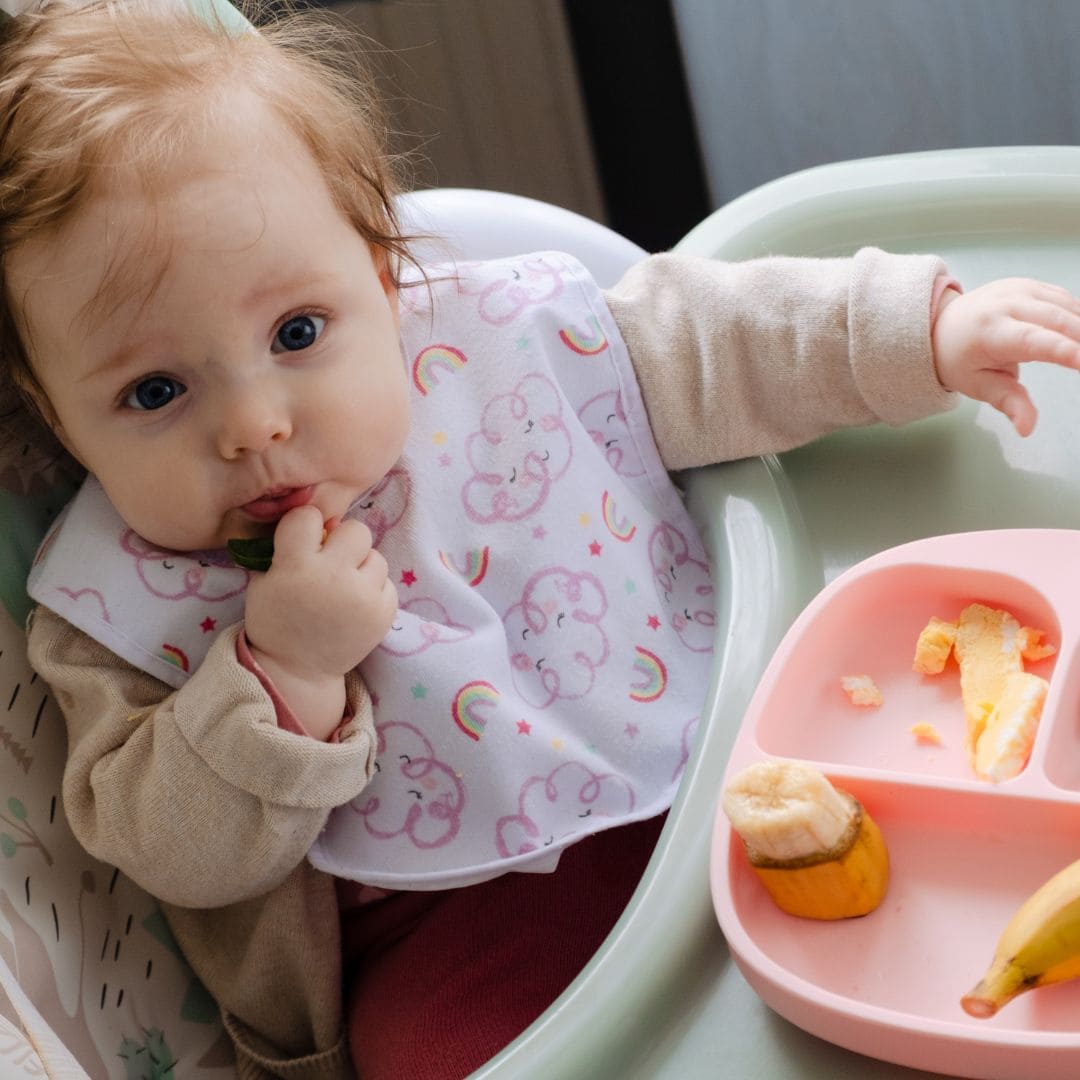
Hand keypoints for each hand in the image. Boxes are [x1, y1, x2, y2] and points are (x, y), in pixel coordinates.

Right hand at [243, 506, 396, 734]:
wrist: (298, 670)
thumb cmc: (277, 620)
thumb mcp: (265, 581)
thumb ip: (288, 548)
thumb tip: (322, 522)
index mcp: (296, 566)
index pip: (309, 516)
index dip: (306, 525)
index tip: (304, 539)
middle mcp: (334, 578)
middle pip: (356, 530)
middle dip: (344, 541)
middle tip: (333, 561)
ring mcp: (362, 597)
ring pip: (376, 556)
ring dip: (361, 567)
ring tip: (344, 588)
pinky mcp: (384, 614)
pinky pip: (387, 583)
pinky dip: (373, 590)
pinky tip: (355, 605)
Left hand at [932, 278, 1079, 435]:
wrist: (942, 326)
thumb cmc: (960, 359)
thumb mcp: (978, 386)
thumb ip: (1008, 403)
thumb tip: (1027, 428)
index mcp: (988, 332)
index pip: (1032, 340)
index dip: (1063, 350)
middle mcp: (1004, 305)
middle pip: (1056, 320)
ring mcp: (1019, 290)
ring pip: (1066, 306)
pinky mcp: (1030, 286)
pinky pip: (1063, 299)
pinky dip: (1078, 316)